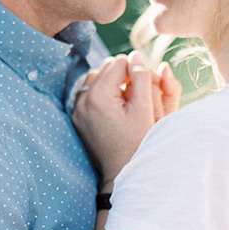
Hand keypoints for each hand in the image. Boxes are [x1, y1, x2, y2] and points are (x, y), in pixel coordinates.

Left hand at [72, 52, 180, 185]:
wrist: (122, 173)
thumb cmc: (138, 143)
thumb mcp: (146, 109)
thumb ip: (142, 78)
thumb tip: (136, 56)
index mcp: (99, 96)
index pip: (120, 62)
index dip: (139, 70)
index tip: (151, 86)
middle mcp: (83, 100)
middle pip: (106, 67)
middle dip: (125, 75)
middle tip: (141, 93)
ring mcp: (77, 109)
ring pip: (96, 78)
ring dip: (113, 83)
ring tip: (128, 100)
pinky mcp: (77, 117)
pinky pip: (89, 93)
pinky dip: (103, 94)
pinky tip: (116, 107)